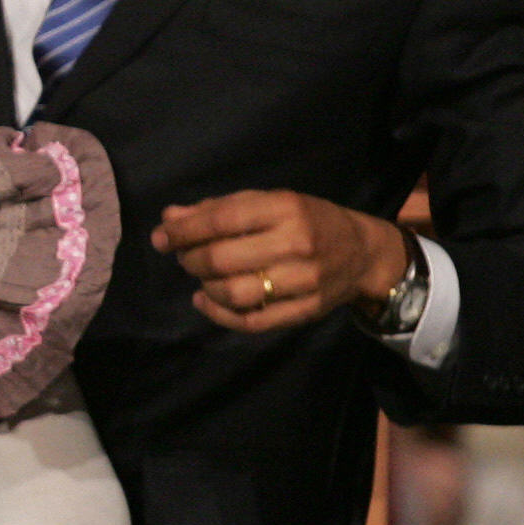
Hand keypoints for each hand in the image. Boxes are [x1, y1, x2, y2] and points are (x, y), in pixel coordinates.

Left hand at [151, 190, 409, 333]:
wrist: (362, 252)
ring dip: (204, 286)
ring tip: (201, 277)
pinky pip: (252, 321)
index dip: (183, 231)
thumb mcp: (268, 202)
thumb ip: (219, 209)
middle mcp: (297, 244)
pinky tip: (206, 301)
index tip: (161, 237)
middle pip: (222, 259)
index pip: (222, 220)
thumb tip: (170, 218)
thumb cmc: (307, 220)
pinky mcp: (307, 310)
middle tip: (184, 257)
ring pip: (233, 293)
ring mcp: (305, 281)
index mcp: (286, 208)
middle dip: (190, 259)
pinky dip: (218, 314)